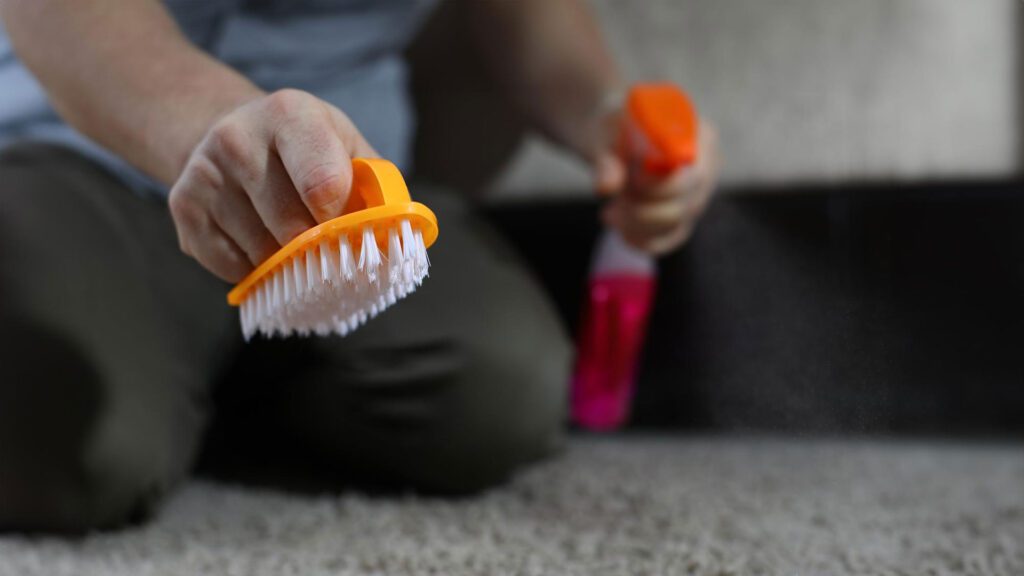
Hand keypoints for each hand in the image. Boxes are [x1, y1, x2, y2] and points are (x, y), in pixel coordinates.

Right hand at [168, 89, 377, 282]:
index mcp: (290, 114)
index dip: (342, 221)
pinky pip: (231, 264)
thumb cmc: (307, 149)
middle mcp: (237, 137)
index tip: (349, 231)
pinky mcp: (182, 205)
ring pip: (260, 251)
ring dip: (285, 260)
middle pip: (291, 228)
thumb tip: (393, 233)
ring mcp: (205, 172)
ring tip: (291, 237)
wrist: (233, 133)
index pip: (323, 185)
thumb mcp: (346, 147)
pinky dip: (253, 267)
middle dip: (317, 247)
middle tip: (328, 247)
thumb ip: (374, 187)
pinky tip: (259, 242)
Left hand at [592, 114, 720, 255]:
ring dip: (636, 224)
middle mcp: (707, 167)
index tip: (629, 182)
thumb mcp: (606, 136)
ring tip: (611, 212)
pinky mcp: (686, 216)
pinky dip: (641, 240)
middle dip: (642, 209)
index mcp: (698, 136)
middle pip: (685, 205)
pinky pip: (670, 239)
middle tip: (616, 199)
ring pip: (675, 225)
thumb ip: (607, 160)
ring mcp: (699, 194)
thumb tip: (605, 188)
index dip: (658, 187)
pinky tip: (620, 229)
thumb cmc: (615, 129)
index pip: (691, 175)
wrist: (616, 137)